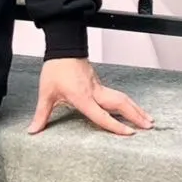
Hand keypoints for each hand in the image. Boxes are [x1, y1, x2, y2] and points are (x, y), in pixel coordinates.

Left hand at [28, 58, 153, 137]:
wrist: (63, 48)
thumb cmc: (56, 69)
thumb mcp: (46, 93)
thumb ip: (42, 114)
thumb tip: (33, 130)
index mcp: (82, 97)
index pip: (101, 115)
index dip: (115, 125)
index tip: (129, 133)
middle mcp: (95, 92)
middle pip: (120, 104)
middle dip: (136, 115)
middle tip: (148, 126)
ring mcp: (99, 87)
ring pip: (122, 98)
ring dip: (136, 109)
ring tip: (147, 119)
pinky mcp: (99, 83)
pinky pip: (117, 95)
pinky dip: (128, 103)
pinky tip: (133, 109)